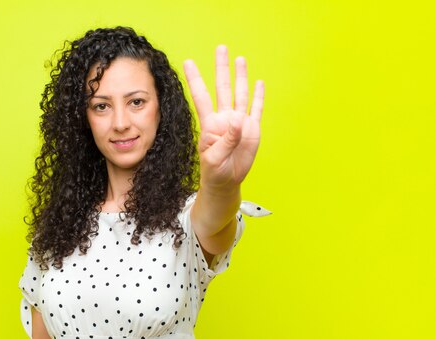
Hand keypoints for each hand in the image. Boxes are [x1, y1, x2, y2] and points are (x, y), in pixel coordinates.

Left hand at [183, 45, 263, 189]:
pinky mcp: (252, 130)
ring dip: (241, 76)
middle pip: (222, 88)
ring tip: (240, 59)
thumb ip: (226, 141)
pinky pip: (256, 109)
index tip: (188, 62)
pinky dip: (258, 96)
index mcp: (210, 124)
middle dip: (221, 68)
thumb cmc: (214, 171)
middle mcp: (224, 118)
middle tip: (221, 48)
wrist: (226, 182)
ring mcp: (239, 123)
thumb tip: (238, 122)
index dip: (195, 80)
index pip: (201, 96)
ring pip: (240, 94)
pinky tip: (259, 83)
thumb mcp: (214, 159)